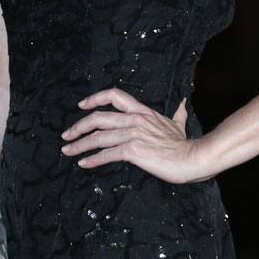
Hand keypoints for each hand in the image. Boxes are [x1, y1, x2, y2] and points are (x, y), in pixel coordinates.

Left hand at [60, 87, 206, 184]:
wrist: (191, 158)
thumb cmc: (184, 144)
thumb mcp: (178, 123)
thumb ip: (177, 113)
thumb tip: (183, 102)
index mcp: (142, 111)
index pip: (114, 95)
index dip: (94, 98)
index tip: (82, 105)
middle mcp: (134, 120)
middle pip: (97, 118)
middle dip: (78, 127)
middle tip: (67, 135)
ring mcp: (132, 134)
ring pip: (98, 137)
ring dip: (79, 145)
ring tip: (68, 151)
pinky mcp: (132, 151)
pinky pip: (106, 154)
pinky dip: (92, 159)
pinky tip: (84, 163)